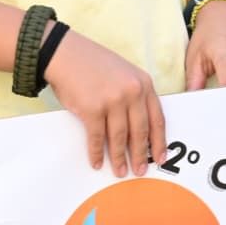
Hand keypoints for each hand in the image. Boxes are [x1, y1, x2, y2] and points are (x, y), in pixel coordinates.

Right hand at [42, 28, 165, 176]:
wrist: (65, 53)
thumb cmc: (92, 63)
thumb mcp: (123, 73)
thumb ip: (134, 95)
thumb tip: (136, 128)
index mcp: (143, 83)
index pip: (157, 118)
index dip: (159, 141)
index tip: (160, 157)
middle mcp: (132, 92)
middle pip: (140, 132)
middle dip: (140, 155)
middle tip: (140, 170)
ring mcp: (112, 101)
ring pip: (120, 138)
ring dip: (119, 158)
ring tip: (120, 171)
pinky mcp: (92, 109)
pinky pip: (97, 138)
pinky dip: (96, 153)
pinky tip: (97, 162)